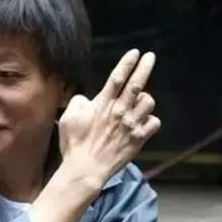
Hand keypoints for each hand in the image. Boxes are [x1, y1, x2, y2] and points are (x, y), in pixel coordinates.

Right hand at [58, 49, 159, 187]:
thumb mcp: (67, 119)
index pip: (117, 78)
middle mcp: (120, 111)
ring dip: (145, 99)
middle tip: (150, 57)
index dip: (127, 63)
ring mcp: (131, 125)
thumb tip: (87, 99)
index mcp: (102, 104)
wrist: (86, 168)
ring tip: (139, 102)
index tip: (135, 53)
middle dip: (145, 67)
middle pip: (137, 84)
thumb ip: (78, 102)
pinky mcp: (138, 139)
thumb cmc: (74, 144)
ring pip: (148, 102)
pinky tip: (144, 122)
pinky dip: (151, 121)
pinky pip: (154, 123)